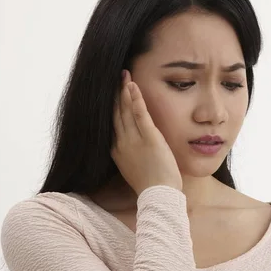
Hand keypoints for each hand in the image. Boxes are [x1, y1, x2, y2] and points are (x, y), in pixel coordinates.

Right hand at [111, 70, 182, 194]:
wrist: (159, 195)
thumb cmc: (152, 186)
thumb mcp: (136, 168)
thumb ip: (132, 155)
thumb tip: (135, 149)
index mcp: (116, 151)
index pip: (112, 123)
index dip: (111, 106)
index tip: (111, 93)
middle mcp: (121, 143)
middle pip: (116, 113)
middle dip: (115, 94)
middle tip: (115, 76)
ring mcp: (133, 140)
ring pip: (125, 110)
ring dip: (124, 91)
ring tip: (123, 74)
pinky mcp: (149, 138)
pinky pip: (140, 114)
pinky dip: (135, 98)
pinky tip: (132, 85)